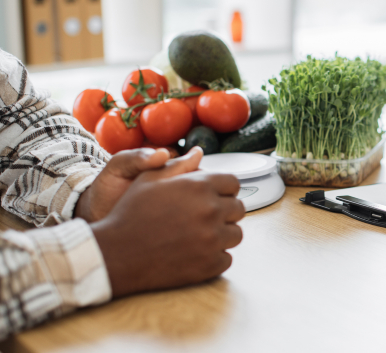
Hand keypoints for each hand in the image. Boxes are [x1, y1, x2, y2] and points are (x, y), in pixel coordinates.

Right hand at [91, 152, 244, 296]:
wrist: (115, 254)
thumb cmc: (130, 214)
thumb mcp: (149, 181)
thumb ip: (179, 165)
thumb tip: (198, 152)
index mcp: (200, 186)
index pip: (233, 183)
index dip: (222, 190)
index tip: (211, 197)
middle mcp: (211, 210)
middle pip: (238, 209)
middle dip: (224, 212)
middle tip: (203, 219)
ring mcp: (213, 239)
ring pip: (235, 234)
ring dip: (222, 235)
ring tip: (198, 236)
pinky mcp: (210, 265)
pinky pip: (226, 258)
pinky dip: (214, 258)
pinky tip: (194, 254)